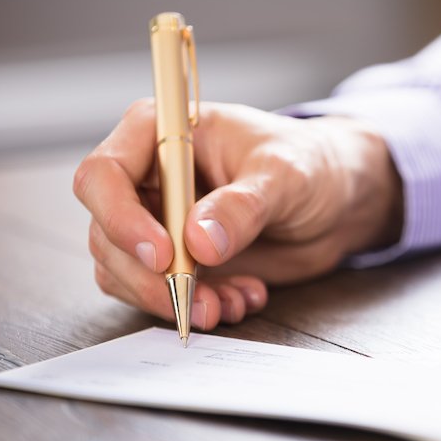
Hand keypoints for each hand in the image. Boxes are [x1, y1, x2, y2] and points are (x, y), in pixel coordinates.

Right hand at [73, 100, 401, 330]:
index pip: (104, 175)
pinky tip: (241, 299)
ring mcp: (157, 222)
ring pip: (126, 273)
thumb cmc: (310, 165)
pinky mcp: (175, 260)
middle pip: (107, 235)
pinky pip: (158, 294)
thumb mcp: (286, 175)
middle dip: (152, 279)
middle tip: (200, 301)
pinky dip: (194, 306)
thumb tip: (198, 242)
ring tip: (231, 303)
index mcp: (160, 134)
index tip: (165, 256)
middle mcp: (147, 178)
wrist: (336, 201)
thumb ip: (243, 205)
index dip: (121, 219)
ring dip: (174, 299)